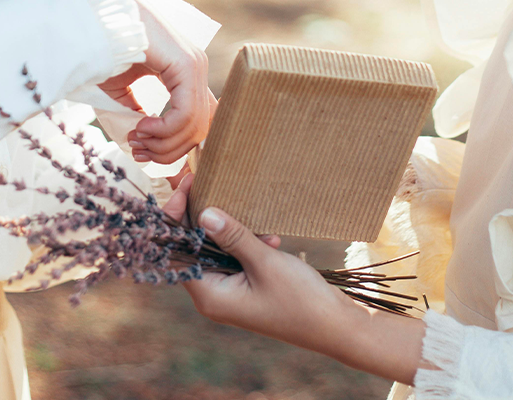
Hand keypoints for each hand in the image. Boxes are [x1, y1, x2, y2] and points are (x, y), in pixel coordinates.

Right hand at [99, 0, 215, 164]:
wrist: (97, 20)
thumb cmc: (104, 50)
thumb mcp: (121, 91)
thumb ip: (136, 115)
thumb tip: (145, 145)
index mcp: (185, 75)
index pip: (197, 122)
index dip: (172, 147)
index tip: (142, 153)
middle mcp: (196, 70)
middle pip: (198, 131)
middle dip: (166, 151)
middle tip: (137, 150)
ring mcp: (195, 67)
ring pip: (194, 127)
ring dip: (162, 143)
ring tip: (135, 137)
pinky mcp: (188, 66)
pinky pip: (186, 114)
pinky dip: (164, 130)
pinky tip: (142, 127)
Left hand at [163, 181, 428, 384]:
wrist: (336, 328)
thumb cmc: (301, 300)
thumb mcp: (265, 262)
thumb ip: (233, 237)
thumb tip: (204, 213)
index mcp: (210, 296)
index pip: (177, 253)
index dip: (177, 219)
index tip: (185, 187)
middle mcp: (214, 297)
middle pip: (193, 250)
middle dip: (202, 219)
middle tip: (205, 184)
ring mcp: (230, 295)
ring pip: (216, 253)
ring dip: (231, 232)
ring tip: (252, 219)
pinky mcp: (247, 290)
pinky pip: (236, 260)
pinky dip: (247, 246)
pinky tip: (272, 241)